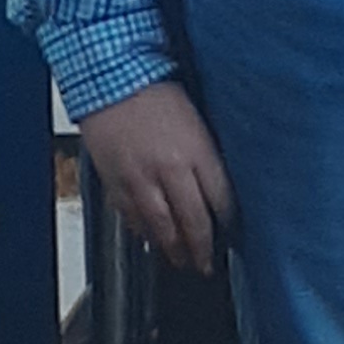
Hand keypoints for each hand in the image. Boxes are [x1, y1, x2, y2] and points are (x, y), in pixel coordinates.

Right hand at [79, 80, 234, 276]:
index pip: (221, 201)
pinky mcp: (116, 183)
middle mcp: (170, 170)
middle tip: (207, 264)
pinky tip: (151, 239)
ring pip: (161, 228)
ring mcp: (140, 180)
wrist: (111, 79)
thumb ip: (206, 157)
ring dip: (173, 249)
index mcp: (196, 152)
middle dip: (202, 249)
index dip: (228, 223)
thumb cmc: (155, 93)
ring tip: (181, 261)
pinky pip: (132, 218)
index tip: (231, 233)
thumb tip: (216, 188)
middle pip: (193, 223)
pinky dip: (144, 233)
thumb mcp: (196, 122)